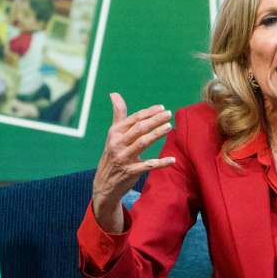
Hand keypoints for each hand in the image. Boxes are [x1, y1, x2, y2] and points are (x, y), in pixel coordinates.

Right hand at [91, 93, 174, 231]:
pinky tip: (172, 159)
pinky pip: (147, 166)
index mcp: (114, 133)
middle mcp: (117, 144)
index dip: (148, 112)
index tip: (161, 107)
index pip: (133, 119)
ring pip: (142, 143)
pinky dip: (160, 163)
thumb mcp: (113, 135)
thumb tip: (114, 94)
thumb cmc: (113, 154)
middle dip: (154, 120)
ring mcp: (123, 158)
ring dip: (156, 134)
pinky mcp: (130, 172)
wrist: (104, 183)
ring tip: (170, 127)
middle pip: (139, 128)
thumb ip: (118, 115)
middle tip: (168, 114)